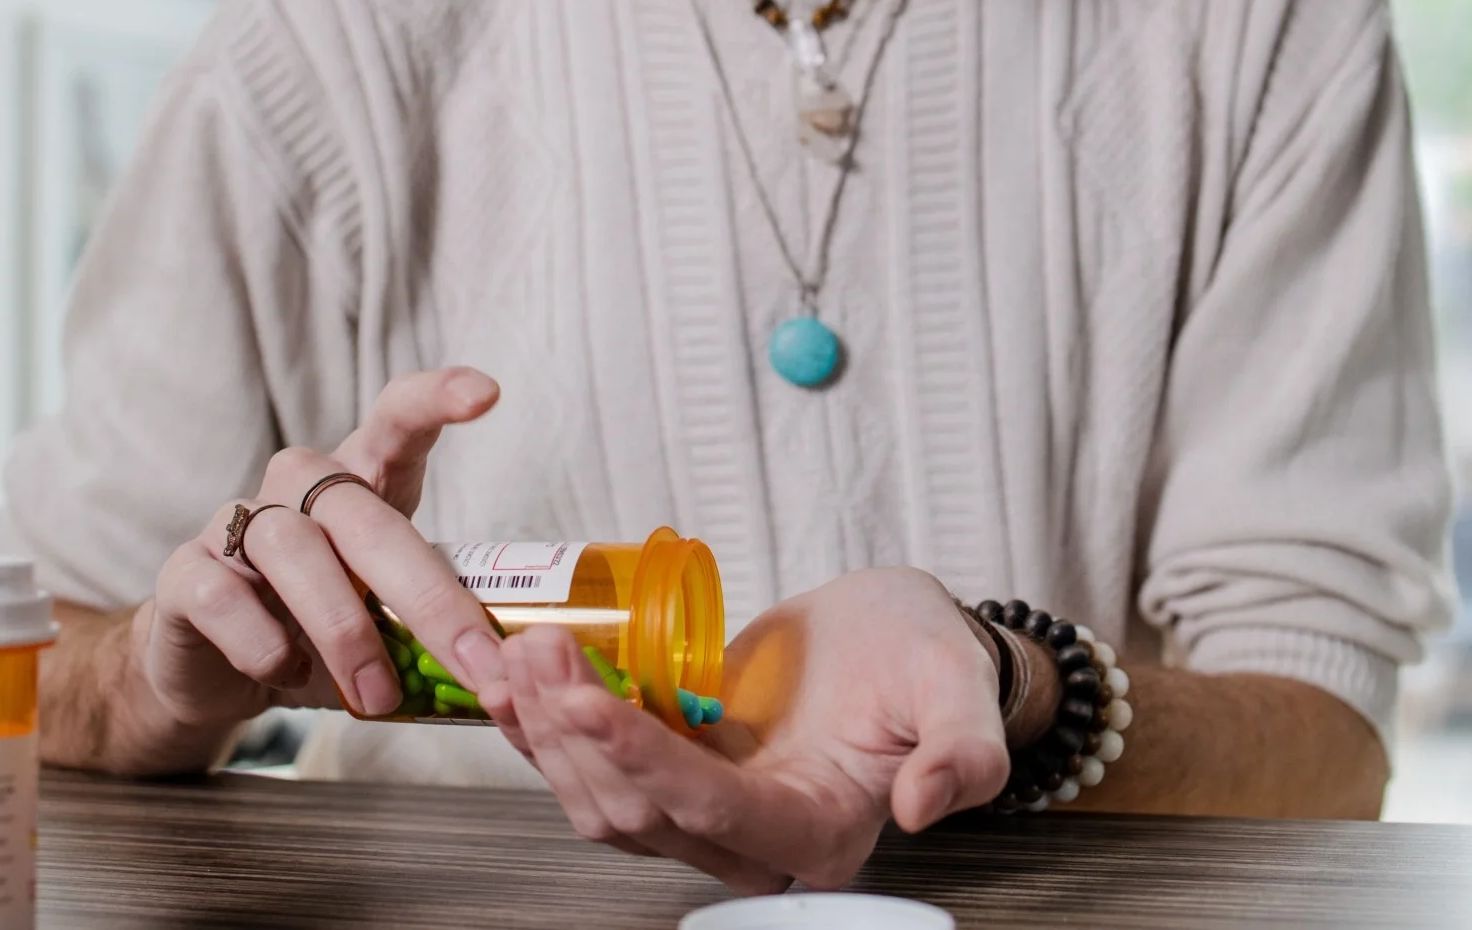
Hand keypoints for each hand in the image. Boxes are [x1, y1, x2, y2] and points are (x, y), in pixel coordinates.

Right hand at [134, 368, 507, 729]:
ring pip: (293, 548)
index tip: (485, 395)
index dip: (436, 398)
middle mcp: (298, 488)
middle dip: (427, 595)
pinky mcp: (185, 574)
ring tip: (376, 695)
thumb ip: (434, 628)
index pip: (396, 419)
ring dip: (345, 630)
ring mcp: (236, 524)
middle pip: (363, 514)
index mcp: (361, 482)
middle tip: (475, 661)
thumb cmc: (319, 631)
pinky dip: (262, 642)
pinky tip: (287, 674)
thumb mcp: (386, 622)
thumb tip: (513, 676)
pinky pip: (222, 594)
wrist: (216, 672)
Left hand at [481, 567, 1009, 893]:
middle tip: (542, 648)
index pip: (713, 811)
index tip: (589, 699)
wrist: (899, 633)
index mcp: (817, 831)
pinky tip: (508, 680)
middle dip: (576, 735)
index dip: (643, 761)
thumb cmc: (932, 659)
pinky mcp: (671, 768)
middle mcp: (750, 837)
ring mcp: (702, 807)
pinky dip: (543, 726)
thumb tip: (926, 807)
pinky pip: (591, 764)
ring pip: (599, 797)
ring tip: (523, 650)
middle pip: (636, 812)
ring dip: (547, 730)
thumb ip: (963, 755)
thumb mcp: (961, 692)